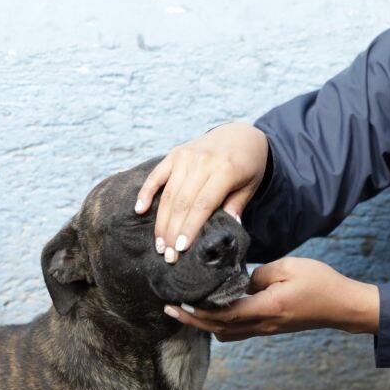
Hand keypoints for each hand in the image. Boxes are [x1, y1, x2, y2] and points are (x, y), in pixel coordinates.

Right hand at [134, 122, 269, 262]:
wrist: (240, 134)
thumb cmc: (247, 165)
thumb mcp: (250, 185)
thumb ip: (237, 206)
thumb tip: (229, 230)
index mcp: (225, 169)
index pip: (203, 204)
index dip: (190, 228)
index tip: (181, 249)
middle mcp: (202, 161)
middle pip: (182, 202)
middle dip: (173, 231)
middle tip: (168, 255)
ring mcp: (186, 156)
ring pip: (168, 194)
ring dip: (161, 221)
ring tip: (159, 244)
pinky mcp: (175, 154)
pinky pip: (157, 174)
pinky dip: (146, 191)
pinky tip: (139, 210)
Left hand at [162, 257, 379, 341]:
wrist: (342, 306)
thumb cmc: (320, 282)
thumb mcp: (289, 267)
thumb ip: (259, 274)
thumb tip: (241, 281)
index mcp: (267, 307)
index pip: (226, 314)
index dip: (200, 311)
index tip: (180, 302)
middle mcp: (264, 323)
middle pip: (220, 328)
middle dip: (193, 320)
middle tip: (170, 308)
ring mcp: (267, 329)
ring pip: (227, 333)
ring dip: (205, 324)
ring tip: (187, 309)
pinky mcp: (270, 327)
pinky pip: (239, 330)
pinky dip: (220, 323)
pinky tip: (214, 309)